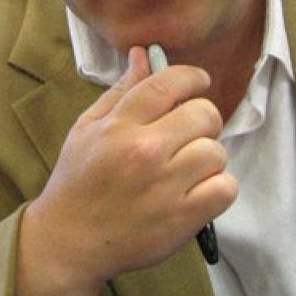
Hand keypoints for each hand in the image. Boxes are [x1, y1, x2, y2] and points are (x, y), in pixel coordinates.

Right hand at [14, 46, 236, 295]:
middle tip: (188, 133)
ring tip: (188, 167)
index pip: (170, 82)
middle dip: (201, 119)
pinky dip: (218, 188)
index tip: (197, 83)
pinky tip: (197, 190)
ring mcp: (166, 186)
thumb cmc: (78, 181)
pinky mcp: (182, 218)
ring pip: (217, 151)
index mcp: (120, 125)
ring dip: (208, 157)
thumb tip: (143, 54)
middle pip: (204, 114)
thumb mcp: (88, 127)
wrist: (69, 241)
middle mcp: (144, 151)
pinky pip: (226, 188)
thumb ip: (120, 90)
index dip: (192, 77)